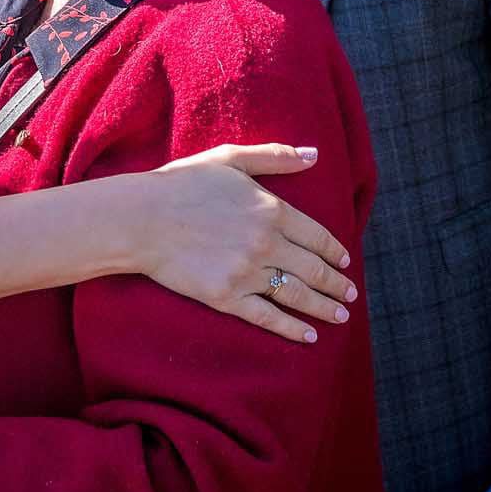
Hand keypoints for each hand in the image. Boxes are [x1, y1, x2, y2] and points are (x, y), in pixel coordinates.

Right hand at [145, 144, 357, 342]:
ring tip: (340, 317)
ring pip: (296, 295)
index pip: (317, 236)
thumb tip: (314, 155)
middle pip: (313, 269)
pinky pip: (268, 316)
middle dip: (336, 285)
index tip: (344, 262)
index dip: (334, 252)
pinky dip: (292, 329)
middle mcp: (266, 243)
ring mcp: (247, 273)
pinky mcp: (226, 297)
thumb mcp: (231, 159)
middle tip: (349, 296)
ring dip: (323, 308)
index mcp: (271, 210)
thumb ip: (275, 157)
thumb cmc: (183, 183)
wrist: (141, 218)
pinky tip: (309, 336)